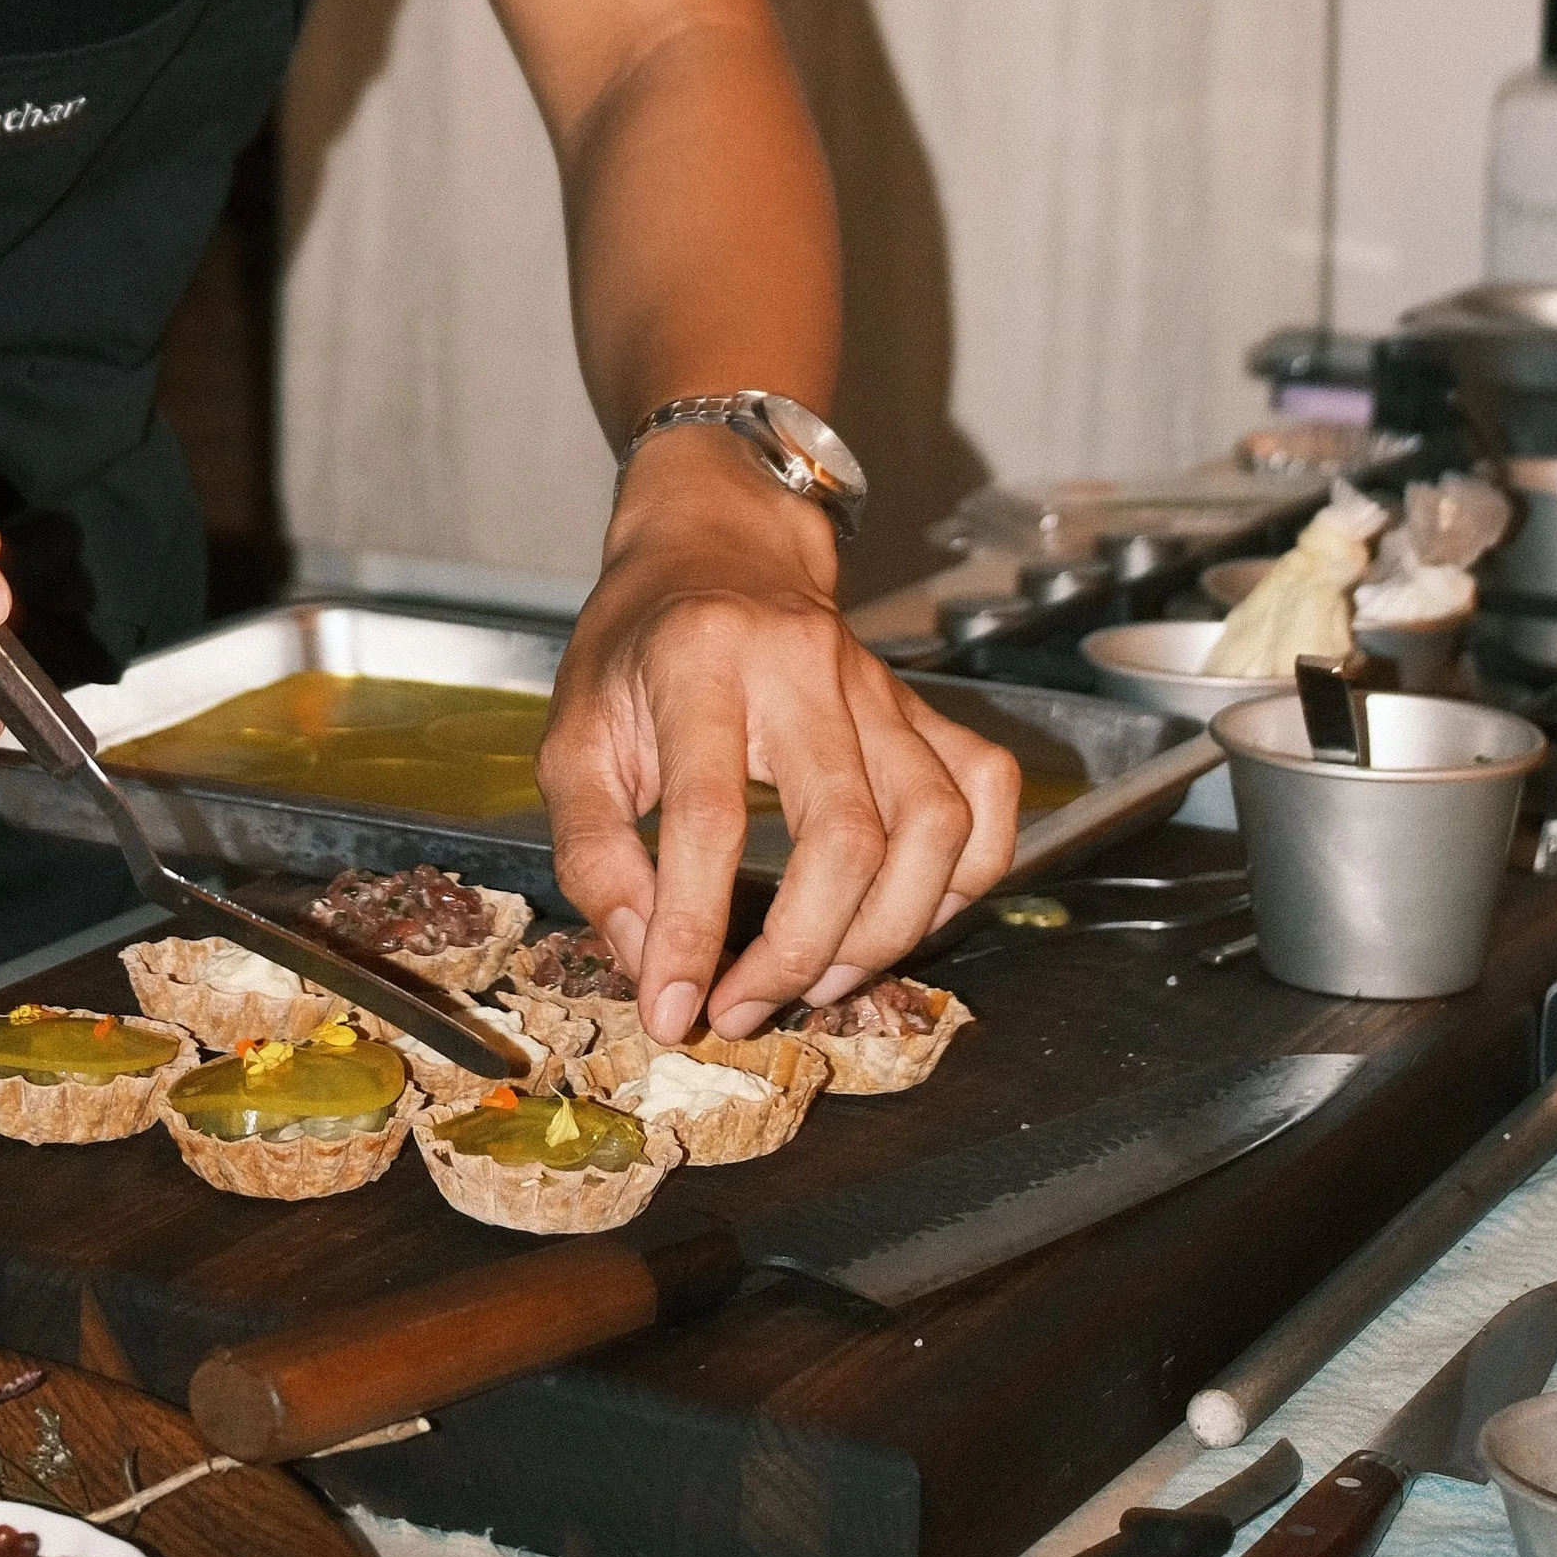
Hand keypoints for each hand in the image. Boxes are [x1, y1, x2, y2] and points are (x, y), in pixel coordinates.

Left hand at [537, 430, 1019, 1041]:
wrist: (716, 548)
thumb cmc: (636, 649)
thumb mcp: (572, 737)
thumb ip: (593, 852)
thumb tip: (648, 960)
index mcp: (699, 661)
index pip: (709, 812)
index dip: (692, 926)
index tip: (673, 1009)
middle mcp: (805, 665)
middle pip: (846, 832)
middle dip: (801, 951)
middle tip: (742, 1008)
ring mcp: (880, 685)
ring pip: (933, 825)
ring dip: (886, 932)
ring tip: (819, 980)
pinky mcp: (925, 705)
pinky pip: (984, 797)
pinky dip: (965, 878)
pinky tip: (904, 917)